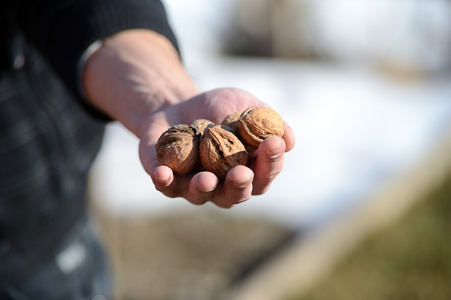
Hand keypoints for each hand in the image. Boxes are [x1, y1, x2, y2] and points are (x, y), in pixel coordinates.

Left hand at [138, 88, 294, 207]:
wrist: (176, 104)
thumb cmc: (218, 108)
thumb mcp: (245, 105)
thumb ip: (266, 121)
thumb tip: (288, 139)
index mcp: (248, 170)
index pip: (265, 174)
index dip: (271, 162)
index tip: (273, 144)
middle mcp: (223, 184)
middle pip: (235, 194)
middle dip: (239, 185)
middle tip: (241, 173)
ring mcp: (193, 185)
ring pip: (201, 195)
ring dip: (204, 188)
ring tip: (205, 179)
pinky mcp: (167, 180)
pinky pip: (166, 186)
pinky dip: (164, 181)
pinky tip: (162, 173)